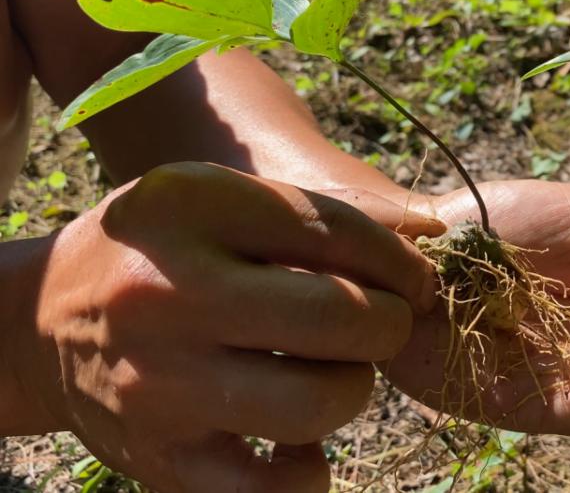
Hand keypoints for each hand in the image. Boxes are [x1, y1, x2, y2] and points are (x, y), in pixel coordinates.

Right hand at [16, 162, 443, 491]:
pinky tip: (297, 443)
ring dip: (352, 387)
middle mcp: (169, 293)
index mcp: (189, 210)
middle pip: (341, 317)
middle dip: (390, 323)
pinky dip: (308, 473)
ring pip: (320, 401)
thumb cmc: (165, 253)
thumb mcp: (220, 201)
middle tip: (382, 323)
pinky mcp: (161, 457)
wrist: (41, 323)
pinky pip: (273, 489)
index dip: (401, 262)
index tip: (418, 279)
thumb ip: (323, 210)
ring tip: (330, 370)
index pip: (336, 232)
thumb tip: (432, 234)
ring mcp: (161, 382)